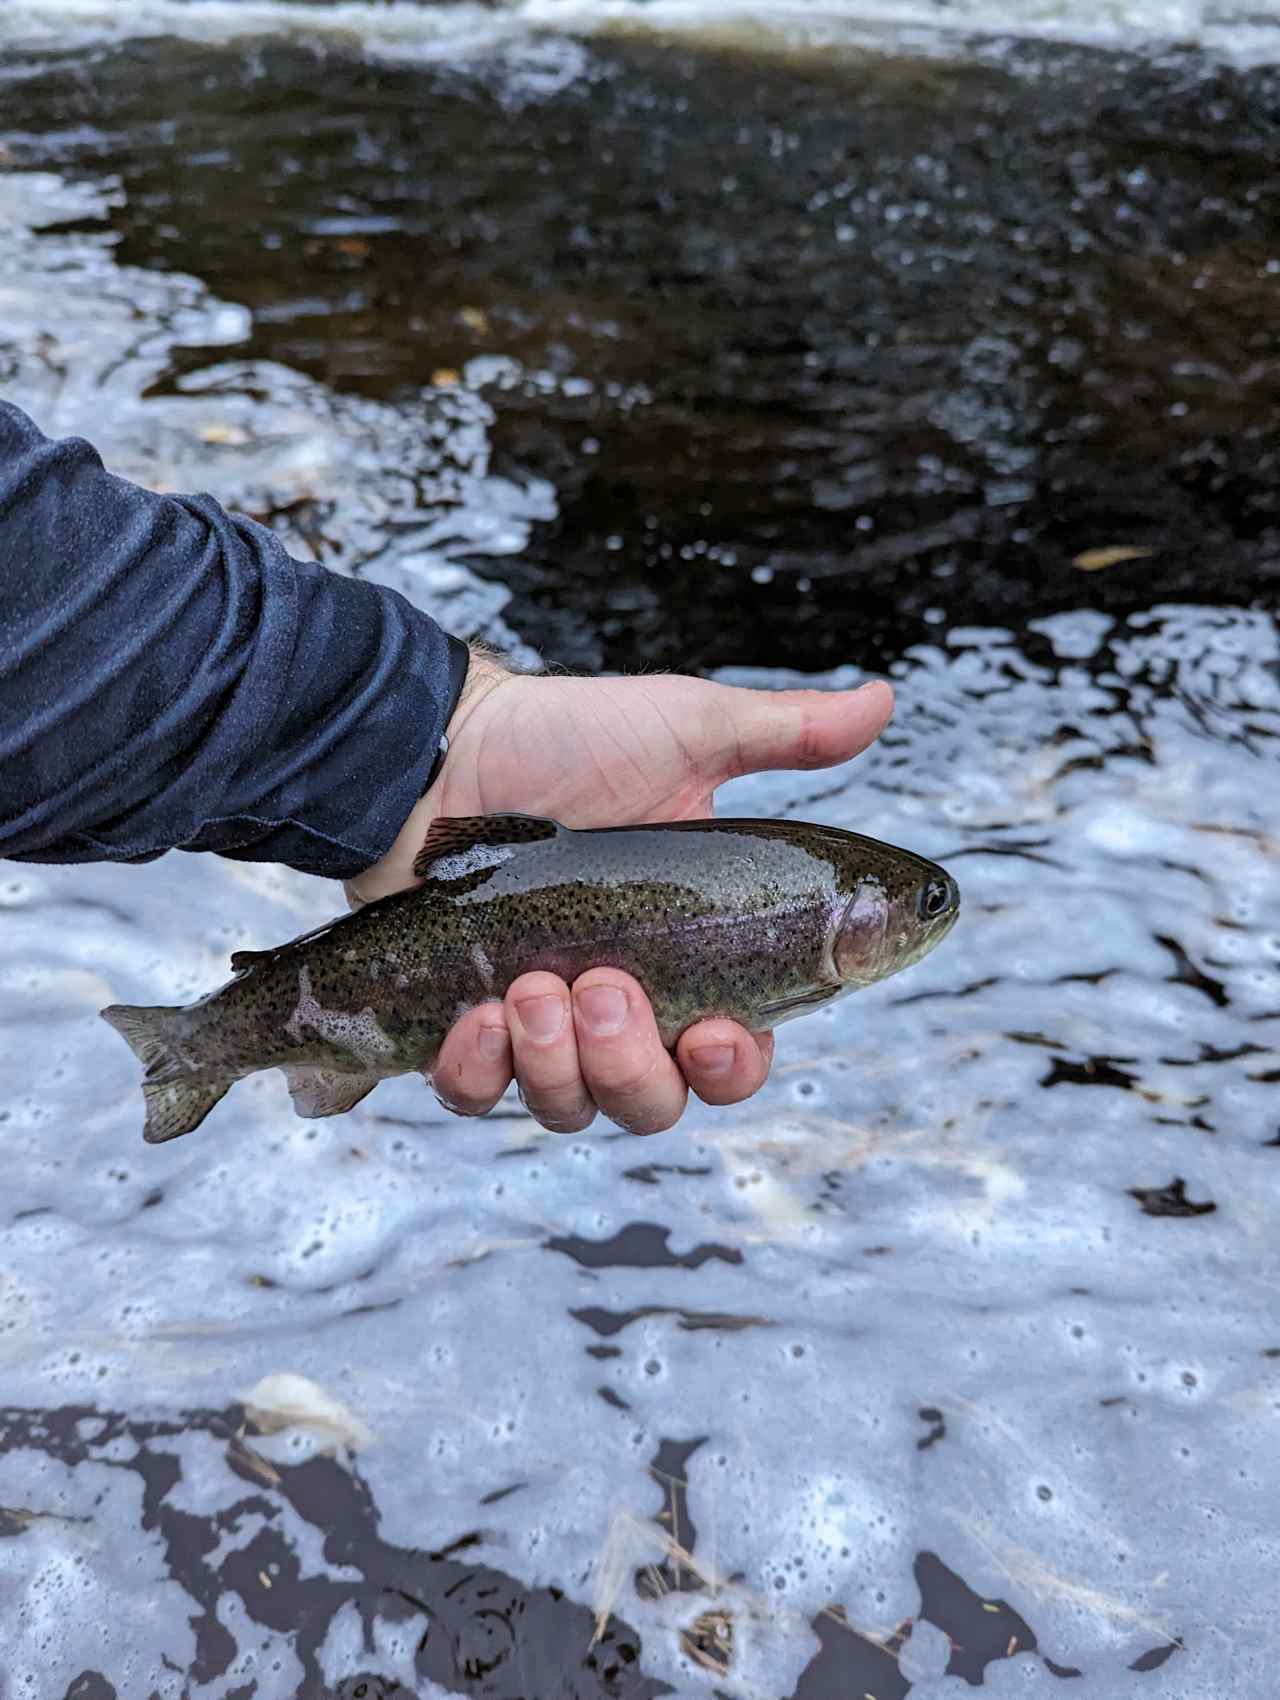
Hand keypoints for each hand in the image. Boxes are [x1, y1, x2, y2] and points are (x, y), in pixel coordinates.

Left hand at [346, 654, 892, 1133]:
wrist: (440, 744)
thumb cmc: (566, 739)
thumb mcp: (687, 732)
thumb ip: (788, 736)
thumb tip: (884, 699)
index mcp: (689, 959)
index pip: (734, 1056)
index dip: (733, 1067)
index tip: (715, 1032)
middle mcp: (618, 1010)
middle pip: (655, 1102)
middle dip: (632, 1062)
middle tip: (601, 983)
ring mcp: (536, 1028)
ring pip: (570, 1110)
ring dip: (555, 1062)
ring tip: (529, 984)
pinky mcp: (458, 1031)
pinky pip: (474, 1097)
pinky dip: (477, 1072)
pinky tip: (476, 1016)